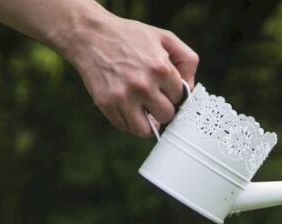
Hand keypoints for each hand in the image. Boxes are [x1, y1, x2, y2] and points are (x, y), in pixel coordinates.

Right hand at [60, 10, 198, 136]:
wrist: (90, 34)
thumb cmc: (131, 37)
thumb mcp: (165, 38)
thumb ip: (187, 61)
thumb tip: (191, 89)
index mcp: (161, 68)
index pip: (180, 97)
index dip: (173, 93)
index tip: (164, 87)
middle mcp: (143, 84)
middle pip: (166, 115)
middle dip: (163, 108)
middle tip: (155, 98)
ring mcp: (123, 96)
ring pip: (146, 130)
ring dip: (149, 123)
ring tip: (146, 112)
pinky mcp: (106, 103)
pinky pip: (125, 127)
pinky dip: (130, 123)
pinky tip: (130, 109)